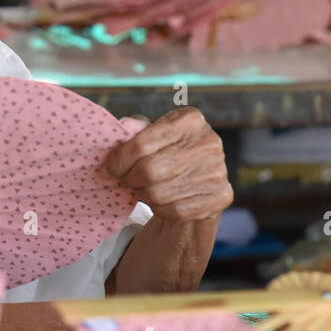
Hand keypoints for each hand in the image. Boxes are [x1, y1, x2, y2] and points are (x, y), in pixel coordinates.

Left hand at [104, 107, 231, 221]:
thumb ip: (135, 130)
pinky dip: (160, 209)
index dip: (118, 160)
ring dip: (144, 194)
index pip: (141, 143)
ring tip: (143, 188)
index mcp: (189, 119)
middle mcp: (208, 142)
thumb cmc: (166, 153)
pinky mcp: (221, 196)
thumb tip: (123, 126)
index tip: (109, 168)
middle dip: (129, 179)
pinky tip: (160, 201)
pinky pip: (175, 210)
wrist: (198, 182)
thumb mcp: (151, 135)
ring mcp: (218, 170)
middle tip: (124, 180)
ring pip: (159, 193)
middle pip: (149, 170)